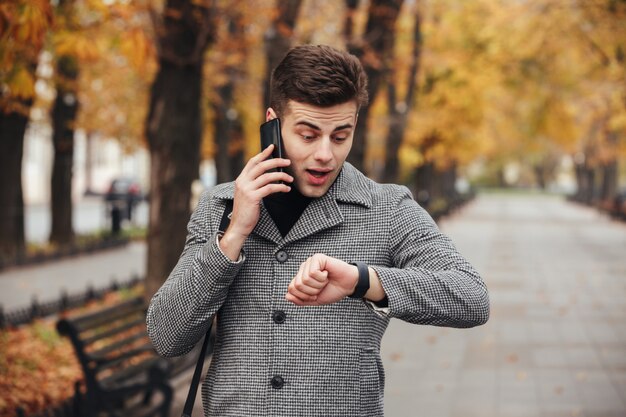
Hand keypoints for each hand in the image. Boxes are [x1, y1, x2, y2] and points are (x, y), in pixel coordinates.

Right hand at [219, 145, 292, 259]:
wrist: (239, 226)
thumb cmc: (246, 212)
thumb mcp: (247, 194)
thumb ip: (254, 184)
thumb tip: (269, 176)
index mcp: (241, 179)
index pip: (252, 162)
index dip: (263, 153)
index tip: (272, 147)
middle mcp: (242, 182)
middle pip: (261, 166)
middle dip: (276, 161)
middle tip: (287, 161)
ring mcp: (247, 189)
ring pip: (267, 176)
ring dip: (281, 176)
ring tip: (290, 178)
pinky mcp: (253, 197)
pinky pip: (270, 188)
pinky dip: (280, 187)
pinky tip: (286, 189)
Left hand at [285, 254, 358, 305]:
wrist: (348, 286)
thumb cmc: (332, 290)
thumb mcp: (314, 300)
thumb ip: (300, 300)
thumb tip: (287, 296)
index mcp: (301, 277)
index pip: (291, 289)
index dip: (304, 296)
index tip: (315, 295)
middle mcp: (304, 269)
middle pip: (297, 285)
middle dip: (311, 291)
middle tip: (321, 287)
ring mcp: (310, 262)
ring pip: (304, 279)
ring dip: (318, 284)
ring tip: (325, 280)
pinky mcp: (318, 258)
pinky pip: (313, 272)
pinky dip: (322, 278)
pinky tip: (327, 274)